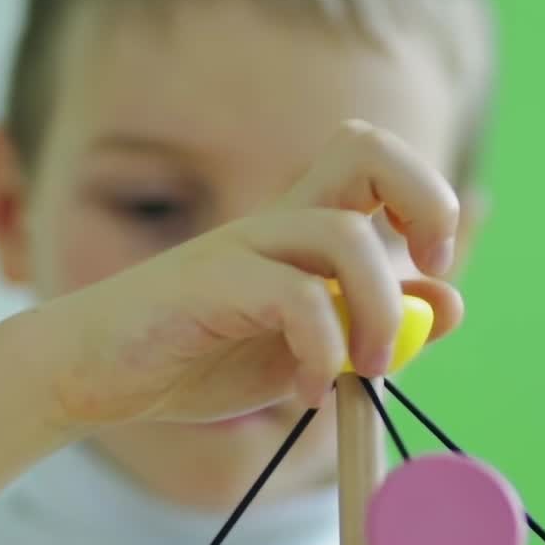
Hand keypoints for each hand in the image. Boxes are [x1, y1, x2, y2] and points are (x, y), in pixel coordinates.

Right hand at [37, 120, 463, 430]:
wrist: (92, 373)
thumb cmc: (197, 356)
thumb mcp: (306, 349)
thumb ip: (372, 326)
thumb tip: (452, 301)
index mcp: (302, 230)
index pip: (377, 163)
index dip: (428, 200)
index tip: (432, 265)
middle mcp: (277, 222)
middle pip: (367, 150)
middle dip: (425, 203)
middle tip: (422, 273)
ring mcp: (242, 246)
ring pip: (345, 238)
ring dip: (379, 315)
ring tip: (366, 371)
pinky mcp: (210, 283)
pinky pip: (295, 299)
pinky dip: (321, 354)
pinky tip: (303, 394)